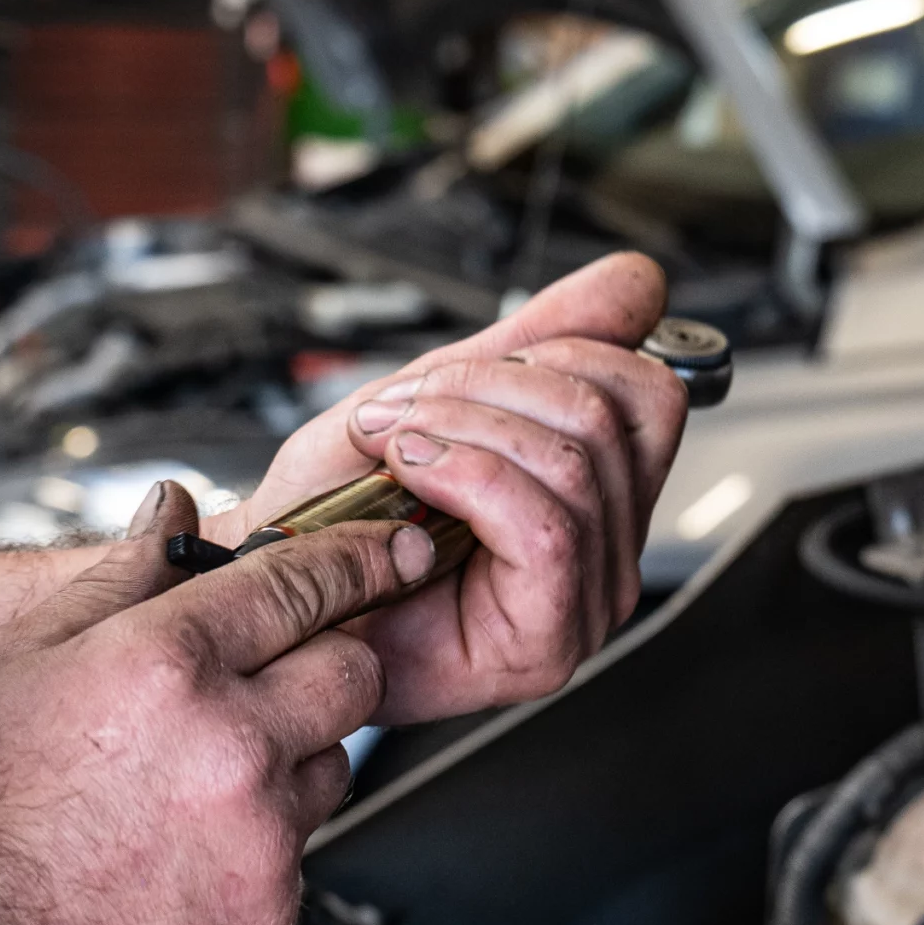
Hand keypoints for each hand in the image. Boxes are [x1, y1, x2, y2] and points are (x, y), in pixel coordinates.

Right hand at [0, 485, 431, 924]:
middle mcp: (231, 744)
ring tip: (196, 781)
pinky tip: (186, 850)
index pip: (304, 582)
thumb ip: (115, 578)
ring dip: (295, 755)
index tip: (388, 550)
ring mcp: (261, 833)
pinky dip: (263, 840)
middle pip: (354, 670)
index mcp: (165, 666)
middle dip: (332, 659)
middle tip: (278, 674)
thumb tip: (170, 510)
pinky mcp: (273, 910)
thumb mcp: (15, 666)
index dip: (359, 557)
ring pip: (335, 763)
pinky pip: (302, 849)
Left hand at [213, 252, 689, 723]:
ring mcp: (587, 601)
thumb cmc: (339, 521)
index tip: (458, 375)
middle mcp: (607, 550)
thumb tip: (634, 283)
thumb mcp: (437, 398)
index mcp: (599, 491)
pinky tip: (413, 478)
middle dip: (485, 387)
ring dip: (462, 429)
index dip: (555, 352)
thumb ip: (534, 340)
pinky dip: (466, 476)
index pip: (646, 391)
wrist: (277, 599)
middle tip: (404, 412)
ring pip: (575, 463)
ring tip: (396, 448)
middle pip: (605, 415)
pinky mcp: (551, 641)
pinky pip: (545, 525)